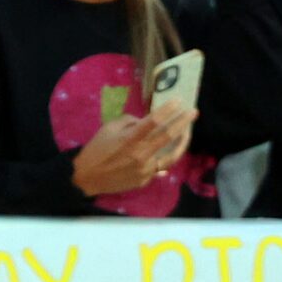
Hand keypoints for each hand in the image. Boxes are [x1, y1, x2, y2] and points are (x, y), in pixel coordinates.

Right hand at [69, 105, 193, 199]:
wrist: (87, 177)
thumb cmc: (97, 149)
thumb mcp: (109, 128)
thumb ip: (130, 122)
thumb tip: (146, 122)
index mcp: (130, 138)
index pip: (154, 121)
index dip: (168, 110)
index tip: (178, 101)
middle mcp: (140, 154)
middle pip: (167, 136)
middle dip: (182, 122)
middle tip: (193, 112)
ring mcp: (145, 169)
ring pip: (171, 155)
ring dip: (182, 142)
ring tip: (188, 132)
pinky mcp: (146, 180)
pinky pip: (160, 167)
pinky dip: (166, 157)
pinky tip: (173, 150)